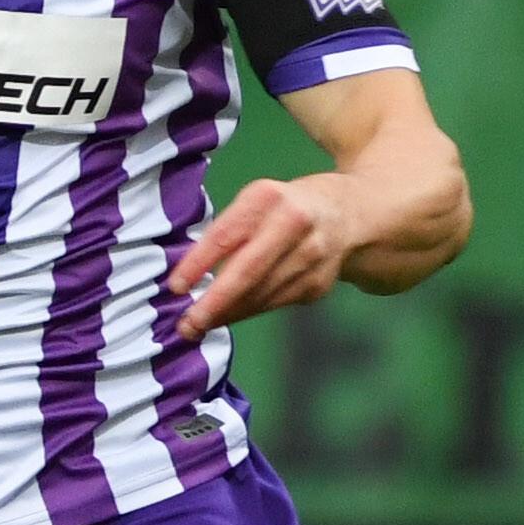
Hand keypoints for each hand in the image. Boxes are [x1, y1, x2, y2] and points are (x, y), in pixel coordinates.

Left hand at [169, 170, 364, 334]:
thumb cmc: (282, 206)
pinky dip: (248, 312)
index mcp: (269, 198)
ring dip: (227, 314)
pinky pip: (276, 303)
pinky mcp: (320, 283)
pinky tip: (228, 317)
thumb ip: (226, 231)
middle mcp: (296, 225)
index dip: (198, 263)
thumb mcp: (254, 202)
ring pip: (262, 294)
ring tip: (198, 326)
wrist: (348, 213)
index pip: (226, 235)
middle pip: (248, 271)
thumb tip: (187, 275)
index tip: (175, 287)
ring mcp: (313, 256)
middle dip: (214, 302)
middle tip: (186, 325)